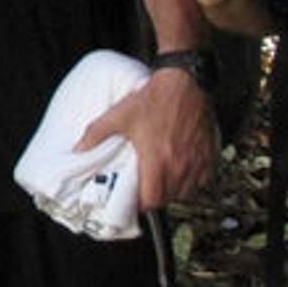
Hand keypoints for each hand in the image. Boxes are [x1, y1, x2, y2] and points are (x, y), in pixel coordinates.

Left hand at [80, 62, 214, 209]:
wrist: (185, 84)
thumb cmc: (154, 100)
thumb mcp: (119, 115)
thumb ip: (96, 133)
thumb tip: (79, 147)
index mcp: (157, 160)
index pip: (152, 200)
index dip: (141, 203)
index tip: (134, 198)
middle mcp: (179, 166)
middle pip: (168, 198)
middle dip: (155, 197)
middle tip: (145, 188)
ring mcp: (196, 162)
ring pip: (186, 192)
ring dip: (173, 191)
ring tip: (161, 180)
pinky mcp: (208, 155)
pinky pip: (202, 180)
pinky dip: (192, 181)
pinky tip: (181, 171)